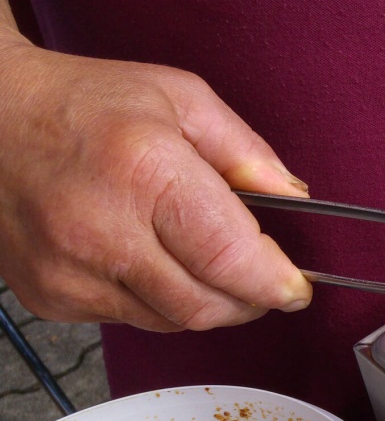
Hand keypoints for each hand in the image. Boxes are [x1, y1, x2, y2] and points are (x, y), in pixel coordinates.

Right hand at [0, 38, 312, 331]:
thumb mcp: (181, 99)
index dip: (274, 282)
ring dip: (206, 302)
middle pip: (206, 306)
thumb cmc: (81, 103)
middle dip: (250, 300)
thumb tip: (294, 200)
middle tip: (263, 278)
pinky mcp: (52, 298)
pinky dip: (160, 300)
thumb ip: (247, 153)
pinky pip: (133, 320)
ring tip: (203, 257)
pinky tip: (150, 259)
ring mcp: (70, 273)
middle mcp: (103, 231)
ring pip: (173, 321)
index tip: (297, 286)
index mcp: (145, 173)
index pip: (230, 259)